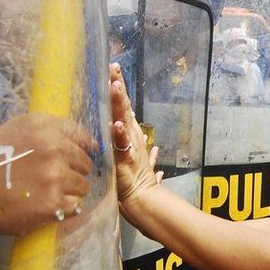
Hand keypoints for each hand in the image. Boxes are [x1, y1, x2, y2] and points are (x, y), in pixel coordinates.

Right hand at [0, 113, 93, 238]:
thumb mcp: (13, 132)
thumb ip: (45, 131)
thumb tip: (81, 140)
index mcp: (43, 127)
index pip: (80, 134)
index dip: (84, 146)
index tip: (87, 153)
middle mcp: (53, 148)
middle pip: (85, 162)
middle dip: (74, 170)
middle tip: (54, 179)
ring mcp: (55, 177)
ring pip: (82, 185)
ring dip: (70, 191)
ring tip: (47, 193)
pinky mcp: (54, 203)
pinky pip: (75, 206)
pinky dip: (64, 209)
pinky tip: (46, 206)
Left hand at [109, 63, 160, 206]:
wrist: (146, 202)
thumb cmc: (142, 185)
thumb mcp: (143, 165)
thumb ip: (149, 157)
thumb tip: (156, 153)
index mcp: (133, 136)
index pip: (125, 108)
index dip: (119, 89)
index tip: (113, 70)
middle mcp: (133, 138)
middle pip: (124, 107)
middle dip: (119, 87)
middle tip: (114, 67)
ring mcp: (130, 147)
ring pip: (123, 121)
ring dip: (120, 103)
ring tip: (114, 86)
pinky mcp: (125, 160)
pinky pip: (122, 146)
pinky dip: (119, 134)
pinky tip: (115, 123)